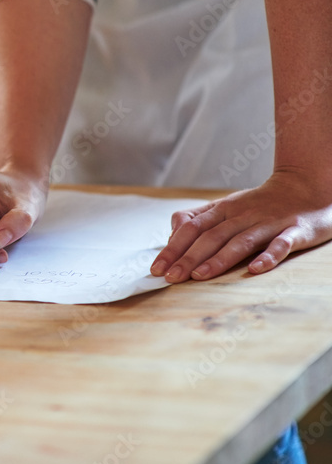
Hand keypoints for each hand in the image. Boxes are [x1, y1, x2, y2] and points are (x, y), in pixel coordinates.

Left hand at [150, 169, 331, 282]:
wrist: (306, 186)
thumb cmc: (259, 203)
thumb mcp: (225, 207)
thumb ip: (198, 220)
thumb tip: (171, 237)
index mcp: (223, 209)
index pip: (191, 228)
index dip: (173, 248)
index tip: (156, 268)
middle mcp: (242, 215)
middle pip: (211, 236)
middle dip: (188, 258)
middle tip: (170, 278)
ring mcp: (269, 223)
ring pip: (240, 241)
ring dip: (219, 259)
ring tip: (199, 276)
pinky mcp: (295, 231)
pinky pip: (281, 244)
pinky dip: (268, 256)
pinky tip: (255, 269)